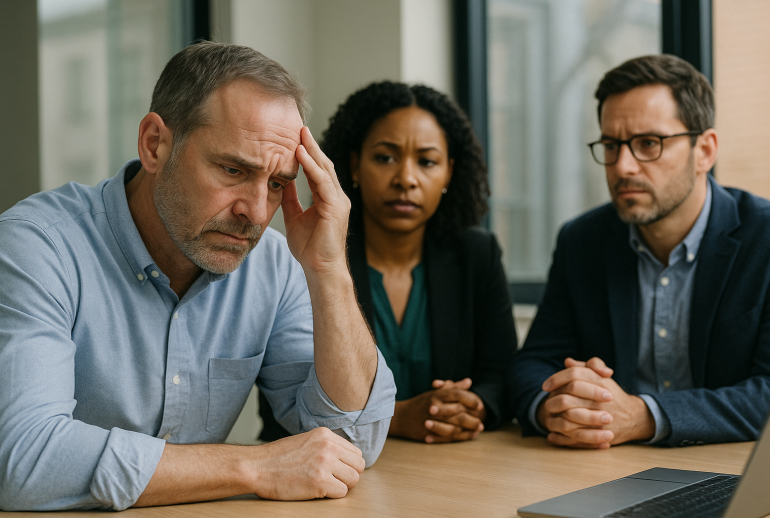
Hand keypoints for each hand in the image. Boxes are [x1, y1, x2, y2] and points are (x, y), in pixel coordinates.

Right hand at [252, 427, 364, 499]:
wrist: (256, 467)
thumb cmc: (277, 458)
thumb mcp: (305, 441)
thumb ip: (325, 446)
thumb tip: (344, 458)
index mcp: (325, 435)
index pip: (355, 452)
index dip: (348, 465)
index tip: (338, 471)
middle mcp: (328, 446)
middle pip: (359, 466)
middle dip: (349, 476)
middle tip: (333, 481)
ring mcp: (324, 463)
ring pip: (353, 479)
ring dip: (342, 486)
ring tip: (325, 485)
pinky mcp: (319, 481)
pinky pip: (341, 492)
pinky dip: (332, 495)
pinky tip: (317, 491)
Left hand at [282, 127, 350, 276]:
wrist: (320, 270)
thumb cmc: (309, 249)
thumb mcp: (295, 218)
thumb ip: (291, 199)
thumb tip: (281, 181)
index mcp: (328, 199)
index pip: (318, 170)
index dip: (308, 153)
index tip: (295, 138)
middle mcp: (337, 197)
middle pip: (324, 165)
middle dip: (311, 145)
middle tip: (299, 127)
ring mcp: (339, 202)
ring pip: (325, 169)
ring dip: (312, 151)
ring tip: (300, 134)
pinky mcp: (336, 208)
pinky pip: (323, 182)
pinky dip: (311, 166)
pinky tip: (300, 154)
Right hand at [390, 378, 485, 442]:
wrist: (400, 417)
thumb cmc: (420, 403)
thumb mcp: (435, 392)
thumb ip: (453, 387)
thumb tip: (469, 382)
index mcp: (436, 395)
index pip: (457, 395)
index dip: (471, 399)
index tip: (480, 406)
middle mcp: (435, 407)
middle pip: (458, 412)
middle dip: (472, 417)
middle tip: (483, 421)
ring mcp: (432, 421)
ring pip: (454, 426)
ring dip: (468, 429)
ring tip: (479, 430)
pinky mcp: (429, 433)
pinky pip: (448, 436)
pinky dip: (460, 437)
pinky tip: (469, 436)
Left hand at [537, 357, 654, 448]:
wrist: (633, 417)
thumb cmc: (612, 394)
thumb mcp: (601, 377)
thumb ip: (586, 367)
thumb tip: (568, 362)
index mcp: (598, 381)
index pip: (573, 375)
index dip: (556, 379)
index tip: (545, 386)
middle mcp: (599, 399)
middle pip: (567, 397)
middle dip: (552, 401)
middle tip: (546, 403)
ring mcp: (599, 417)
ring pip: (569, 417)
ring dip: (555, 418)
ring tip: (549, 417)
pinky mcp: (600, 434)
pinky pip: (575, 436)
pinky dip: (561, 437)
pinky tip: (553, 435)